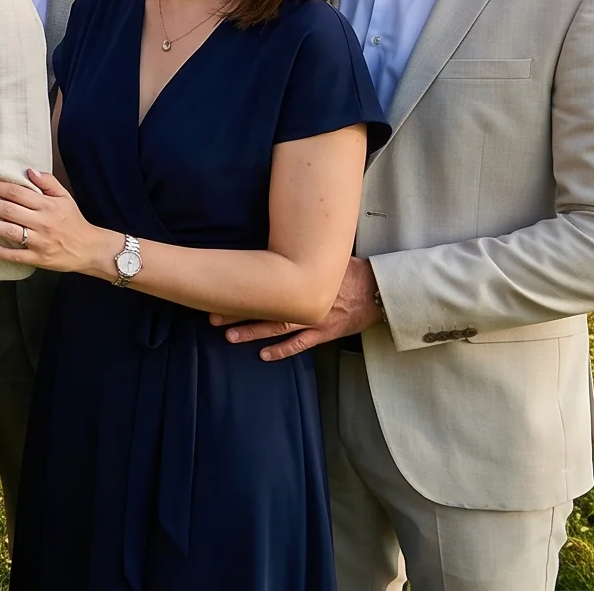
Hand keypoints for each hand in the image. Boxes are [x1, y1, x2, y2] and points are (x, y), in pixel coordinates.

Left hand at [0, 170, 113, 275]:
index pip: (16, 192)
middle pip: (8, 209)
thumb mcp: (65, 197)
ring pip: (9, 231)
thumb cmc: (74, 221)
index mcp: (47, 205)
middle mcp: (42, 222)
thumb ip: (47, 182)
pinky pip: (16, 255)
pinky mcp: (39, 258)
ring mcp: (39, 242)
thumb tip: (29, 170)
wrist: (90, 249)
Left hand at [217, 256, 381, 359]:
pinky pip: (300, 344)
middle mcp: (304, 299)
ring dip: (253, 332)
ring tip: (230, 336)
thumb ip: (301, 252)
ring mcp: (314, 318)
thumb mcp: (324, 256)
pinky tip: (263, 355)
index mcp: (302, 277)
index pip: (266, 281)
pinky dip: (281, 350)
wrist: (379, 291)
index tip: (221, 288)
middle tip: (214, 316)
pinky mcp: (325, 332)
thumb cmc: (350, 270)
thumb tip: (280, 238)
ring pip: (277, 327)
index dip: (244, 287)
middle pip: (265, 306)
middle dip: (239, 312)